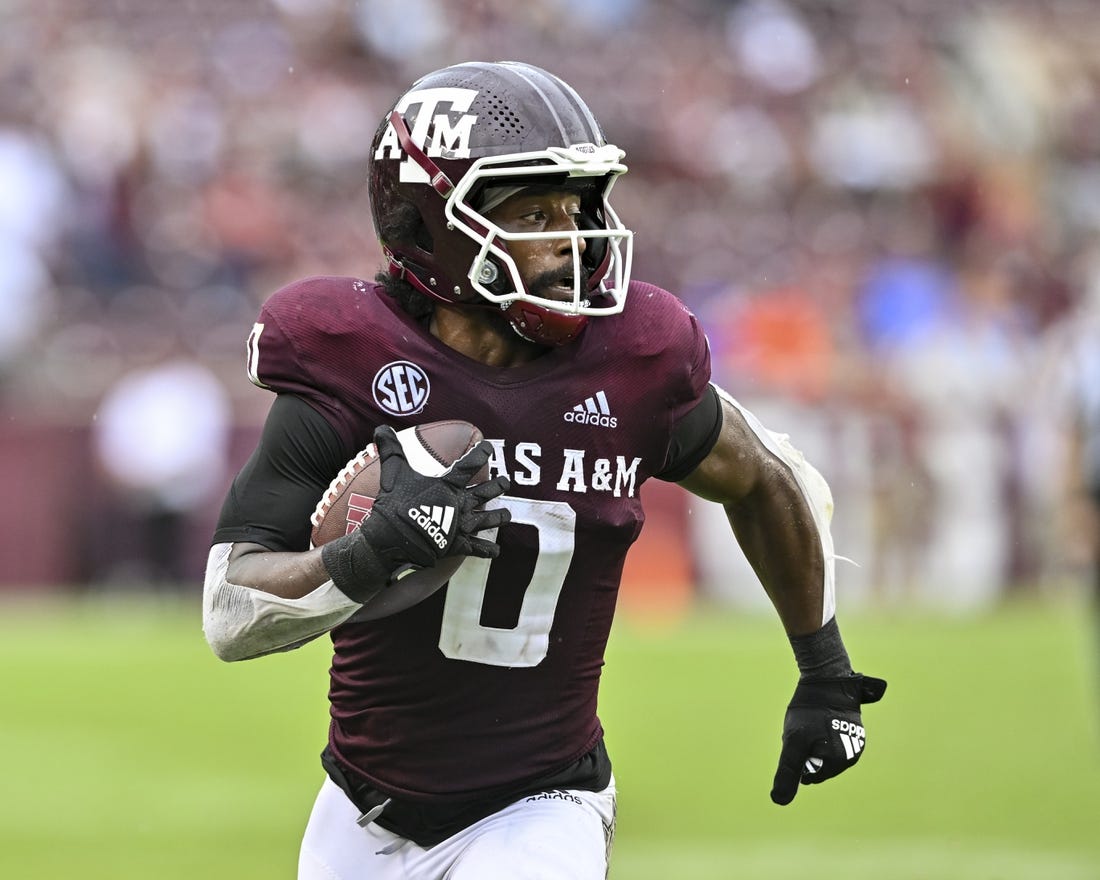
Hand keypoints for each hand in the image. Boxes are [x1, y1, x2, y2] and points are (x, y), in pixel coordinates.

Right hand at [322, 425, 510, 601]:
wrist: (393, 537)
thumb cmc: (395, 503)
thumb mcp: (393, 472)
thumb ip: (390, 449)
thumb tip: (380, 427)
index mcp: (448, 486)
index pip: (469, 465)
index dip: (480, 453)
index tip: (488, 447)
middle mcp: (460, 504)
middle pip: (486, 492)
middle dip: (498, 486)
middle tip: (506, 482)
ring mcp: (461, 525)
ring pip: (488, 520)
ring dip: (499, 517)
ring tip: (508, 515)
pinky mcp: (458, 545)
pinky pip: (477, 548)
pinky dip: (488, 549)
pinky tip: (497, 550)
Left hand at [770, 673, 886, 805]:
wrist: (827, 680)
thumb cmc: (808, 713)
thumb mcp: (793, 743)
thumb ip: (787, 773)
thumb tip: (779, 800)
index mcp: (840, 763)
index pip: (809, 776)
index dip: (798, 758)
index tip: (800, 739)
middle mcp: (852, 756)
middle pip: (817, 764)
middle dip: (806, 751)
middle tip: (805, 731)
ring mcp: (855, 743)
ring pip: (822, 752)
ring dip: (813, 741)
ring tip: (813, 723)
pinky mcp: (853, 730)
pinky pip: (830, 740)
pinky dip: (821, 733)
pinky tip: (821, 719)